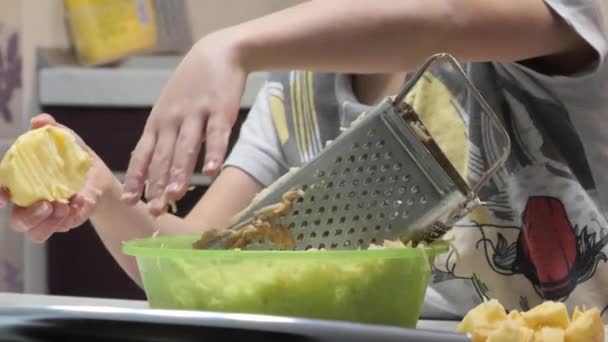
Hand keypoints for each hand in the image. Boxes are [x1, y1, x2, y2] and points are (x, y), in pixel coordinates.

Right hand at [0, 114, 113, 242]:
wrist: (98, 176)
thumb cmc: (74, 158)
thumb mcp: (66, 141)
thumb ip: (52, 130)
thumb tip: (41, 121)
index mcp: (22, 182)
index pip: (2, 190)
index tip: (4, 197)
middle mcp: (30, 203)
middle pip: (17, 221)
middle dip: (28, 217)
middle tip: (47, 205)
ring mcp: (47, 216)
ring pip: (36, 233)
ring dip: (49, 223)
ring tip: (65, 206)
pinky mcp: (65, 221)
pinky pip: (62, 227)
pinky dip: (71, 216)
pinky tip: (81, 201)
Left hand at [122, 33, 246, 214]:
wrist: (218, 53)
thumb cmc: (192, 85)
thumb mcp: (170, 108)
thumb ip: (164, 136)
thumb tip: (154, 169)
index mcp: (158, 123)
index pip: (143, 155)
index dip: (136, 178)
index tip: (129, 201)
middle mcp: (172, 120)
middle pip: (163, 157)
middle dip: (156, 184)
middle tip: (153, 210)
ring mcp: (195, 114)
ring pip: (185, 148)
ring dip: (179, 172)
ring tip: (174, 195)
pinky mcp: (219, 109)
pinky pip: (216, 135)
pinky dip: (213, 153)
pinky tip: (211, 172)